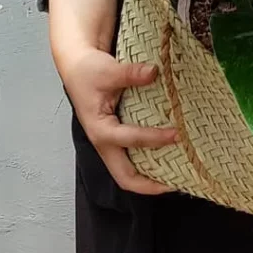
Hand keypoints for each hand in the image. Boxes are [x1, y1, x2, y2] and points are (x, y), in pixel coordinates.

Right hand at [59, 45, 177, 195]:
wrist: (76, 66)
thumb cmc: (88, 71)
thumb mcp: (108, 71)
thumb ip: (131, 73)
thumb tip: (153, 72)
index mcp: (100, 130)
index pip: (130, 140)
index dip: (154, 139)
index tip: (176, 134)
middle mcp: (104, 143)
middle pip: (125, 177)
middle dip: (150, 185)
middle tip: (176, 182)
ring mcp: (110, 143)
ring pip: (129, 171)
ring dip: (150, 178)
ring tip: (176, 176)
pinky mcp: (116, 138)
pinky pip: (131, 158)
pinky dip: (148, 163)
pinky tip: (166, 157)